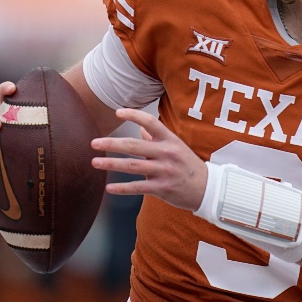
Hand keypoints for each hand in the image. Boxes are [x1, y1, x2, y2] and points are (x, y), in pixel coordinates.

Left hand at [90, 108, 207, 210]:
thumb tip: (140, 130)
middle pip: (134, 146)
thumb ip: (157, 138)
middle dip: (112, 144)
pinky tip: (108, 188)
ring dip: (111, 164)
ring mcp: (164, 171)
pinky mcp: (162, 188)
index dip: (134, 116)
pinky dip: (122, 188)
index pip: (150, 122)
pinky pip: (138, 187)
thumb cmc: (188, 165)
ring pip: (132, 166)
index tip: (118, 112)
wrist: (207, 188)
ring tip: (94, 163)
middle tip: (94, 143)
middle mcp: (166, 153)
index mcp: (170, 140)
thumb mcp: (176, 146)